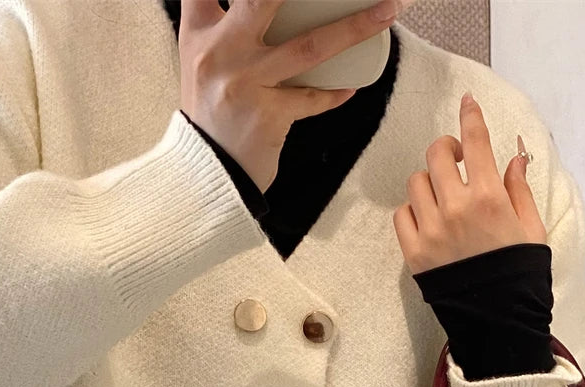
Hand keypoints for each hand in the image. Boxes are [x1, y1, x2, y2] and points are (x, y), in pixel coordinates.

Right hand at [179, 0, 404, 194]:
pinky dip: (335, 92)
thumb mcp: (201, 64)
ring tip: (385, 13)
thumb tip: (260, 6)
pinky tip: (352, 86)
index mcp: (199, 32)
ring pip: (309, 46)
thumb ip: (222, 29)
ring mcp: (246, 82)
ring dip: (354, 28)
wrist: (206, 171)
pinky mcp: (269, 115)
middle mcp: (220, 52)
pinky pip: (313, 98)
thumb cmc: (211, 114)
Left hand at [393, 92, 548, 273]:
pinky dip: (414, 212)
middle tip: (456, 160)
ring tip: (444, 199)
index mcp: (490, 199)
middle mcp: (457, 209)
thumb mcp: (532, 231)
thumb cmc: (521, 278)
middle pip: (436, 154)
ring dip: (430, 183)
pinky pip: (403, 214)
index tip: (468, 103)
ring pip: (417, 182)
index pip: (475, 142)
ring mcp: (432, 231)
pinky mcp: (415, 253)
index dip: (470, 116)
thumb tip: (514, 159)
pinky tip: (430, 222)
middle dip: (446, 150)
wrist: (499, 323)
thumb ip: (520, 191)